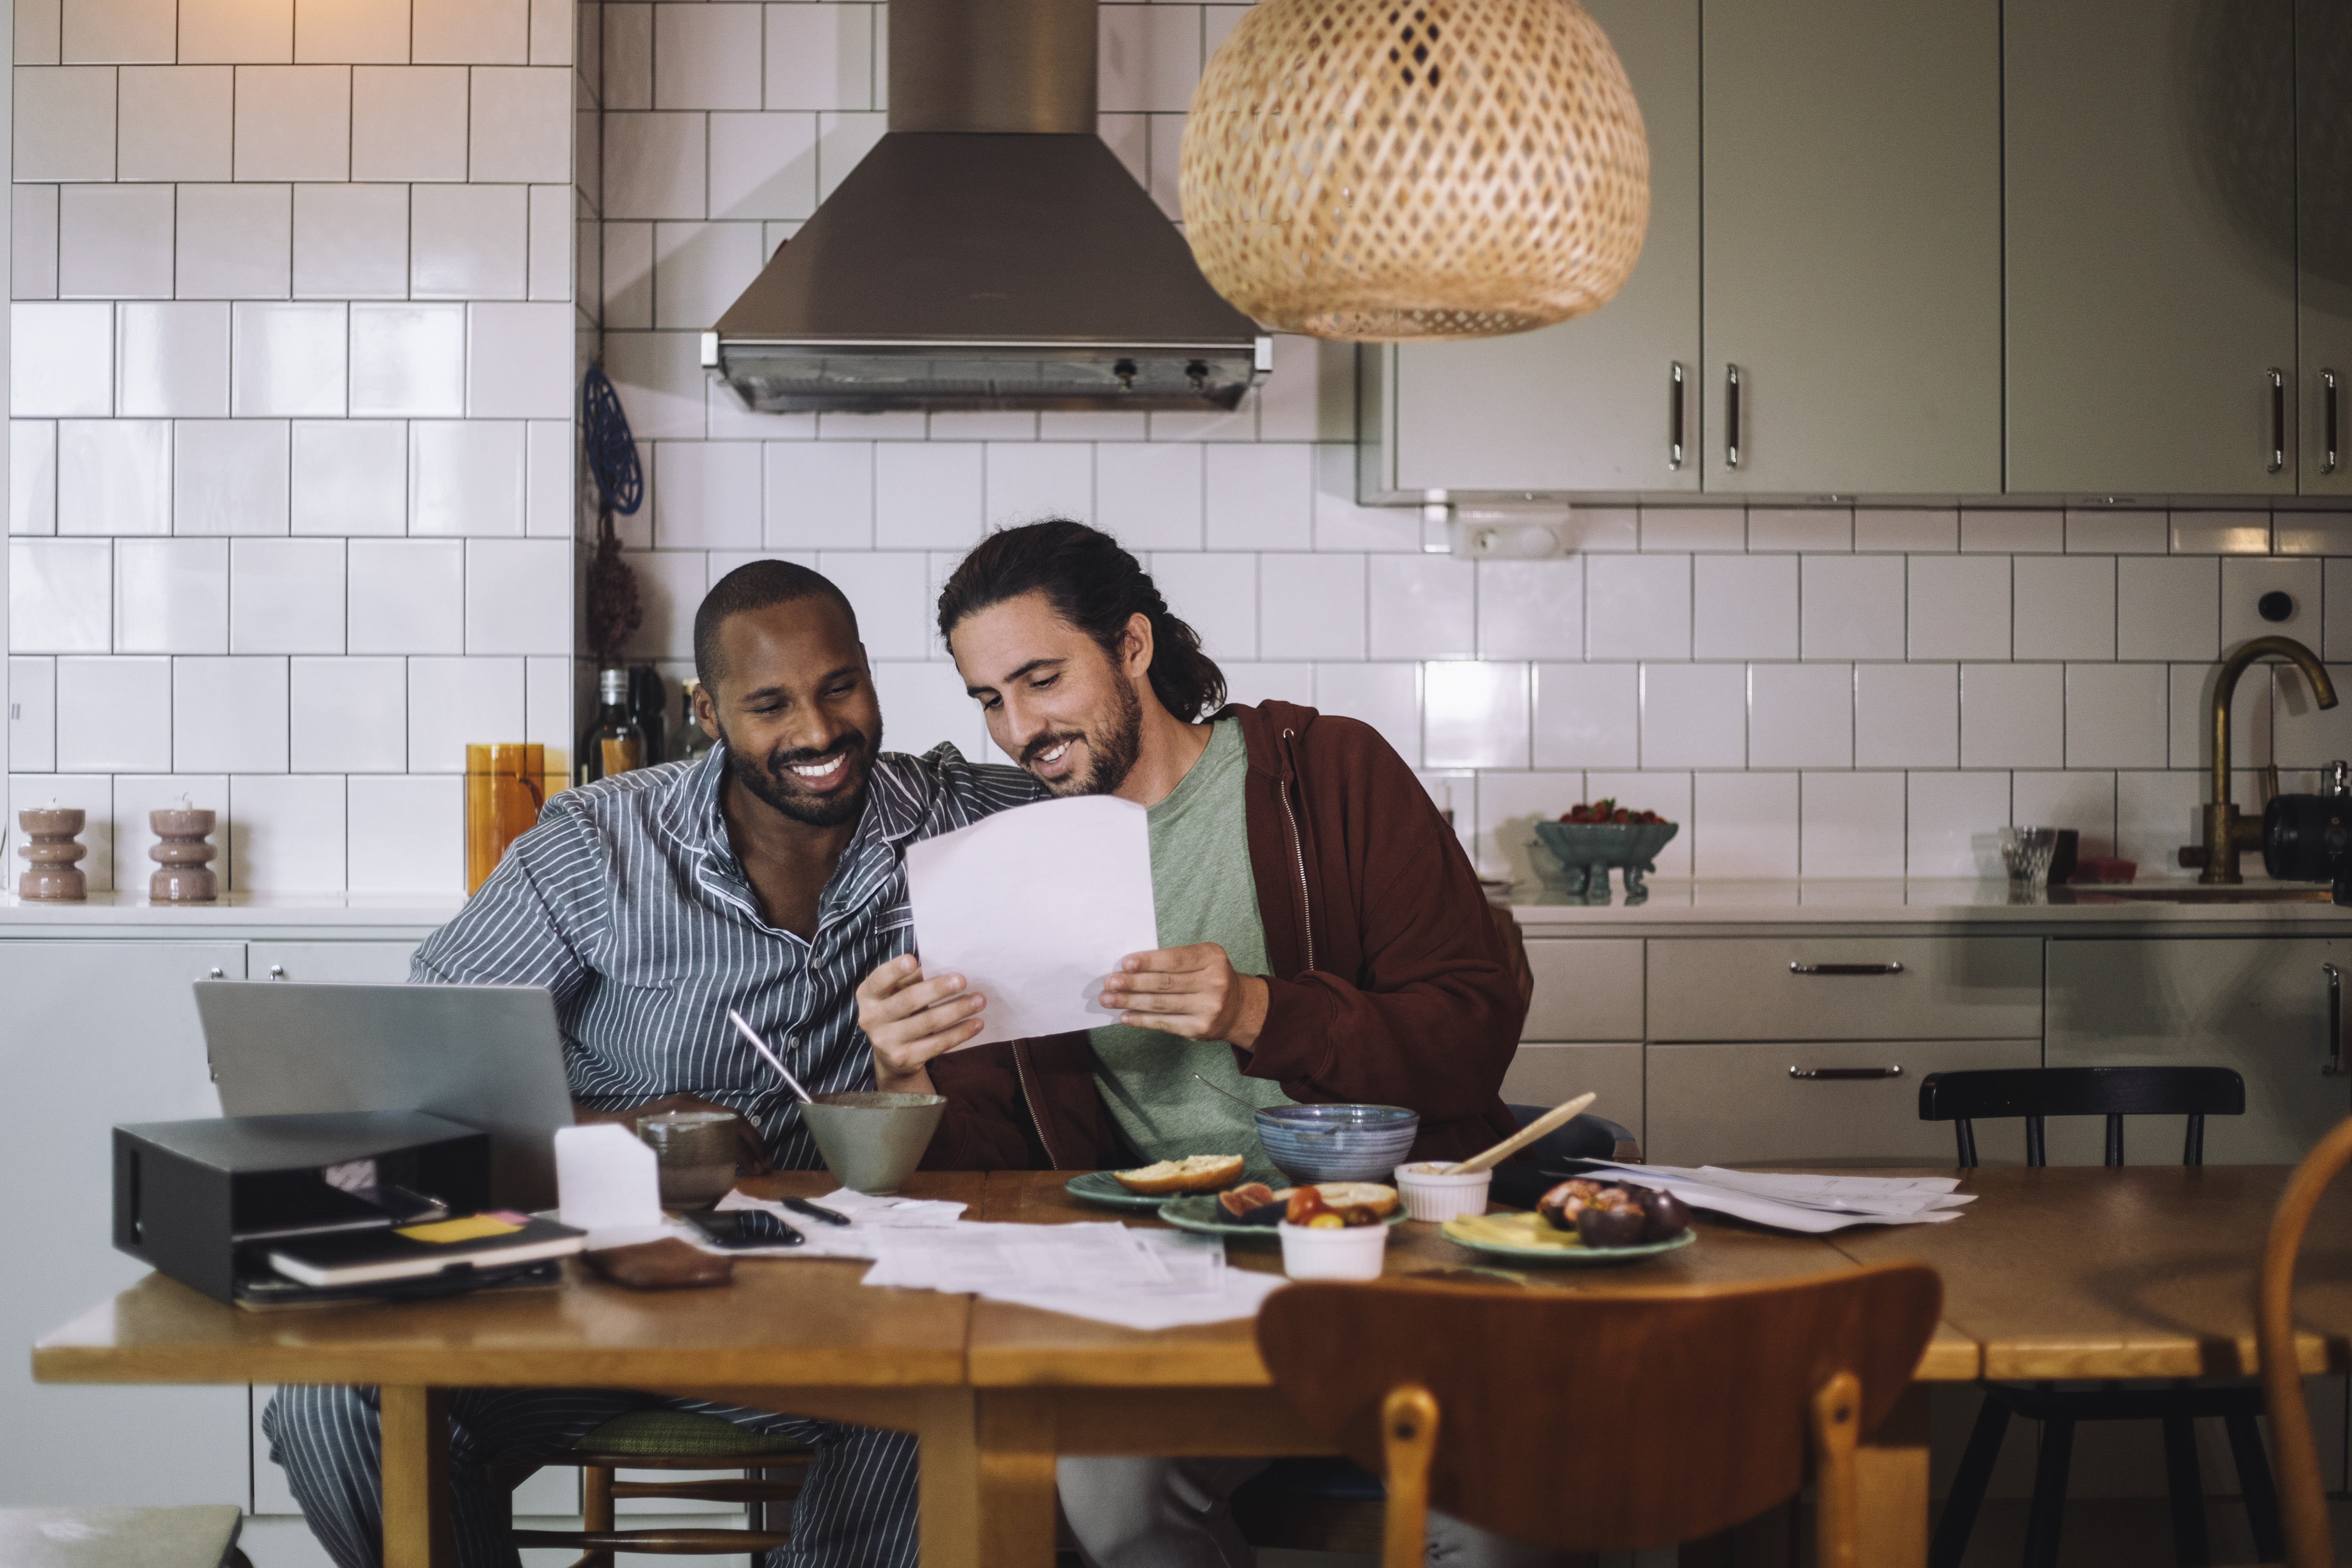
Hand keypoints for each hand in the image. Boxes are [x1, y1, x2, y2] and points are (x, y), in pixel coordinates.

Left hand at [573, 1092, 771, 1174]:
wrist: (595, 1130)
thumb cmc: (619, 1146)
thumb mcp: (647, 1160)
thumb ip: (672, 1174)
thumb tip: (703, 1195)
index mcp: (685, 1109)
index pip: (730, 1121)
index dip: (749, 1146)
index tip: (758, 1168)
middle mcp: (689, 1103)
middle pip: (734, 1118)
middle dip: (753, 1143)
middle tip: (765, 1168)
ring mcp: (685, 1106)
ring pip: (726, 1119)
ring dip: (744, 1140)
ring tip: (755, 1163)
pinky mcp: (681, 1112)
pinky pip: (714, 1122)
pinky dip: (729, 1137)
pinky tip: (733, 1156)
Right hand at [857, 954, 985, 1092]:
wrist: (892, 1058)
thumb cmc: (900, 1012)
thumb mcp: (897, 994)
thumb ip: (911, 979)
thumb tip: (944, 963)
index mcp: (868, 995)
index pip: (879, 980)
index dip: (895, 970)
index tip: (913, 961)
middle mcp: (871, 1018)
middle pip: (909, 1000)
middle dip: (938, 989)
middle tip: (962, 980)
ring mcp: (886, 1042)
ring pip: (928, 1023)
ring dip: (957, 1009)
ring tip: (979, 1000)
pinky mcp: (904, 1059)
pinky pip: (937, 1044)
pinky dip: (960, 1032)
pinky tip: (977, 1023)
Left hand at [1100, 943, 1269, 1050]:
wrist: (1238, 1008)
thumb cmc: (1210, 978)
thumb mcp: (1202, 959)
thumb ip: (1174, 961)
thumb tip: (1130, 968)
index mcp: (1212, 957)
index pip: (1175, 959)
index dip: (1149, 962)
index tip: (1125, 963)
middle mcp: (1214, 982)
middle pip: (1165, 983)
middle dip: (1133, 983)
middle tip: (1109, 982)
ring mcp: (1208, 1008)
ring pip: (1161, 1004)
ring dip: (1130, 1001)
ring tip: (1109, 999)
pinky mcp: (1200, 1028)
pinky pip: (1164, 1023)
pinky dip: (1141, 1020)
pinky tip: (1125, 1016)